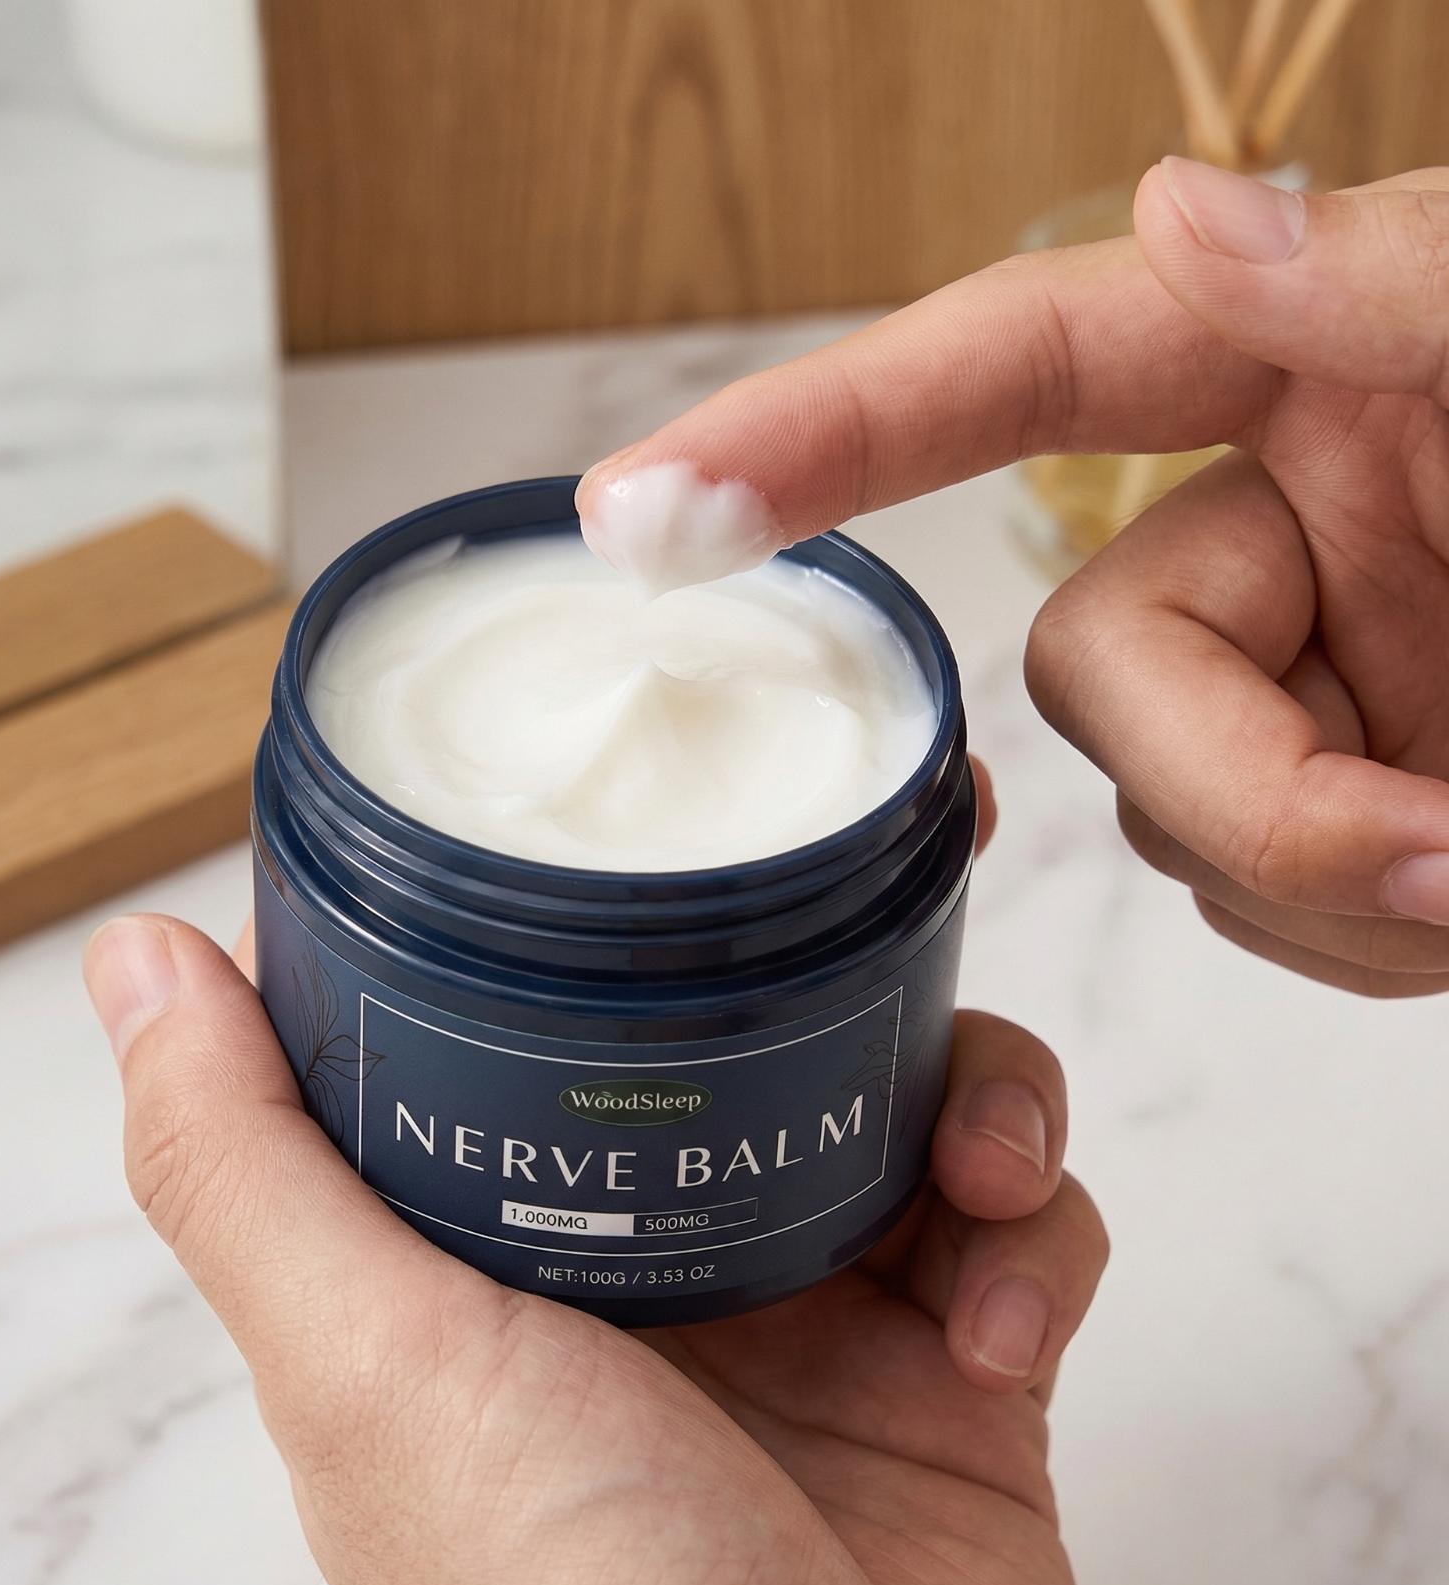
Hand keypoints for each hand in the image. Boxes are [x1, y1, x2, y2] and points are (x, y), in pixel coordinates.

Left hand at [84, 785, 1106, 1584]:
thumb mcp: (370, 1364)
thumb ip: (243, 1165)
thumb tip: (136, 957)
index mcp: (532, 1237)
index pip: (575, 1009)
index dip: (635, 895)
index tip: (693, 794)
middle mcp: (676, 1260)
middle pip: (774, 1029)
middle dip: (857, 940)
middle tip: (926, 850)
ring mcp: (831, 1317)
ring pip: (925, 1103)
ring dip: (982, 1095)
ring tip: (983, 1163)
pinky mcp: (965, 1378)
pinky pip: (1034, 1235)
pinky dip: (1047, 1244)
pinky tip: (1008, 1324)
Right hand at [580, 158, 1448, 995]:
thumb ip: (1400, 282)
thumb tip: (1181, 216)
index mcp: (1311, 371)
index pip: (1014, 371)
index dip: (817, 428)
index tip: (644, 505)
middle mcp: (1282, 525)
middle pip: (1091, 676)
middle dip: (1244, 790)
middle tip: (1439, 850)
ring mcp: (1311, 677)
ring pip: (1173, 822)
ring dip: (1333, 883)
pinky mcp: (1359, 808)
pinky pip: (1263, 909)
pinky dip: (1363, 940)